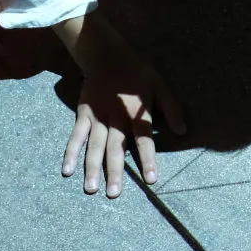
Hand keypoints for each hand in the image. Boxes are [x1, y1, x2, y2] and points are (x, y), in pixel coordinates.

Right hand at [60, 25, 184, 197]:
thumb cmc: (137, 73)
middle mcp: (116, 118)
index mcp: (136, 113)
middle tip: (113, 194)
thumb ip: (171, 109)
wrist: (107, 55)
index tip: (151, 179)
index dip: (147, 159)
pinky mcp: (83, 115)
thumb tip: (183, 131)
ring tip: (90, 189)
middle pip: (115, 148)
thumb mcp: (160, 85)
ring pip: (94, 146)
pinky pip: (76, 136)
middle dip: (115, 171)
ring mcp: (97, 118)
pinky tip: (67, 170)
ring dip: (92, 168)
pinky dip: (71, 153)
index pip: (144, 140)